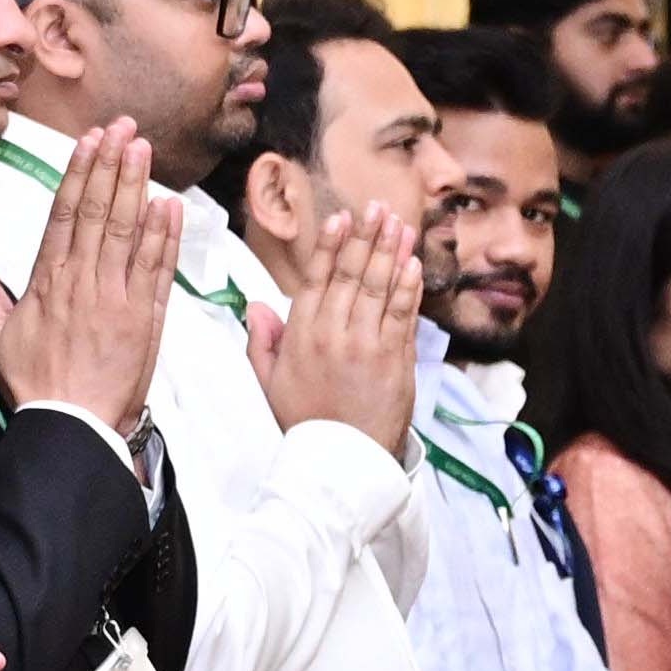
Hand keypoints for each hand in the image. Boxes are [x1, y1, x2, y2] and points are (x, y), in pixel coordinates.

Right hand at [0, 132, 178, 426]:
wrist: (69, 427)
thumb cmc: (33, 385)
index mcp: (46, 281)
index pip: (63, 214)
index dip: (79, 173)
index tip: (89, 141)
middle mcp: (81, 282)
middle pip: (97, 211)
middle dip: (110, 165)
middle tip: (123, 127)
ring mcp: (115, 299)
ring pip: (127, 232)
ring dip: (137, 187)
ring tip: (144, 150)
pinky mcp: (144, 320)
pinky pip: (155, 269)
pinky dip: (164, 235)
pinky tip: (169, 205)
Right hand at [254, 192, 425, 451]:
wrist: (339, 463)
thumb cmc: (303, 423)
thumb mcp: (268, 383)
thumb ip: (262, 341)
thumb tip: (258, 305)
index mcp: (301, 335)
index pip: (317, 279)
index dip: (330, 246)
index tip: (340, 219)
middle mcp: (334, 334)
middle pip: (352, 274)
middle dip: (366, 237)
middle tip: (377, 207)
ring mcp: (367, 345)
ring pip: (380, 287)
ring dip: (391, 251)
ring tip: (399, 223)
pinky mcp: (395, 359)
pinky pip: (403, 314)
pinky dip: (408, 286)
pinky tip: (412, 263)